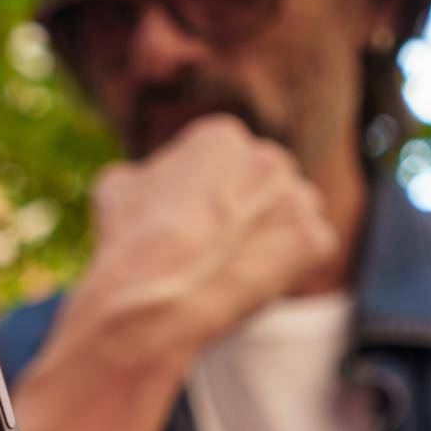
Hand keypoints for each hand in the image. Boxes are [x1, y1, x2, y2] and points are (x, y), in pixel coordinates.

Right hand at [60, 114, 338, 372]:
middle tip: (219, 250)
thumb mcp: (117, 188)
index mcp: (223, 137)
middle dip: (248, 214)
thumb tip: (145, 180)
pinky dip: (289, 268)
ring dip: (272, 237)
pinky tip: (253, 281)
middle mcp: (268, 156)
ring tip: (234, 268)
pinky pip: (309, 250)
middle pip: (266, 185)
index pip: (228, 164)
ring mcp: (296, 197)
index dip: (209, 199)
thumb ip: (147, 175)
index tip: (194, 225)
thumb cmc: (129, 242)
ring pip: (292, 215)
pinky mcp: (314, 239)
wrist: (152, 293)